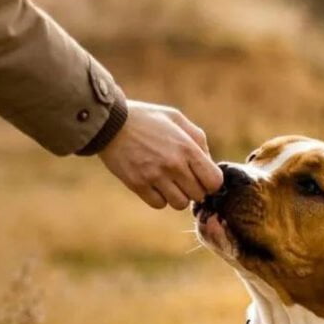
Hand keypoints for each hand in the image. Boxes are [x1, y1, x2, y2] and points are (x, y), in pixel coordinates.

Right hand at [99, 101, 223, 209]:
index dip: (210, 182)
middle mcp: (174, 164)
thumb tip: (209, 162)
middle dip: (193, 189)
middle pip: (198, 195)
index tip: (202, 177)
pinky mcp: (138, 185)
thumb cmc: (146, 119)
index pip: (214, 182)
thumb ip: (197, 139)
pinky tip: (153, 184)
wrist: (110, 123)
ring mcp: (155, 176)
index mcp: (187, 147)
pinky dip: (159, 198)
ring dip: (177, 196)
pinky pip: (159, 204)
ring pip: (180, 204)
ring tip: (168, 182)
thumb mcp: (176, 119)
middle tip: (182, 178)